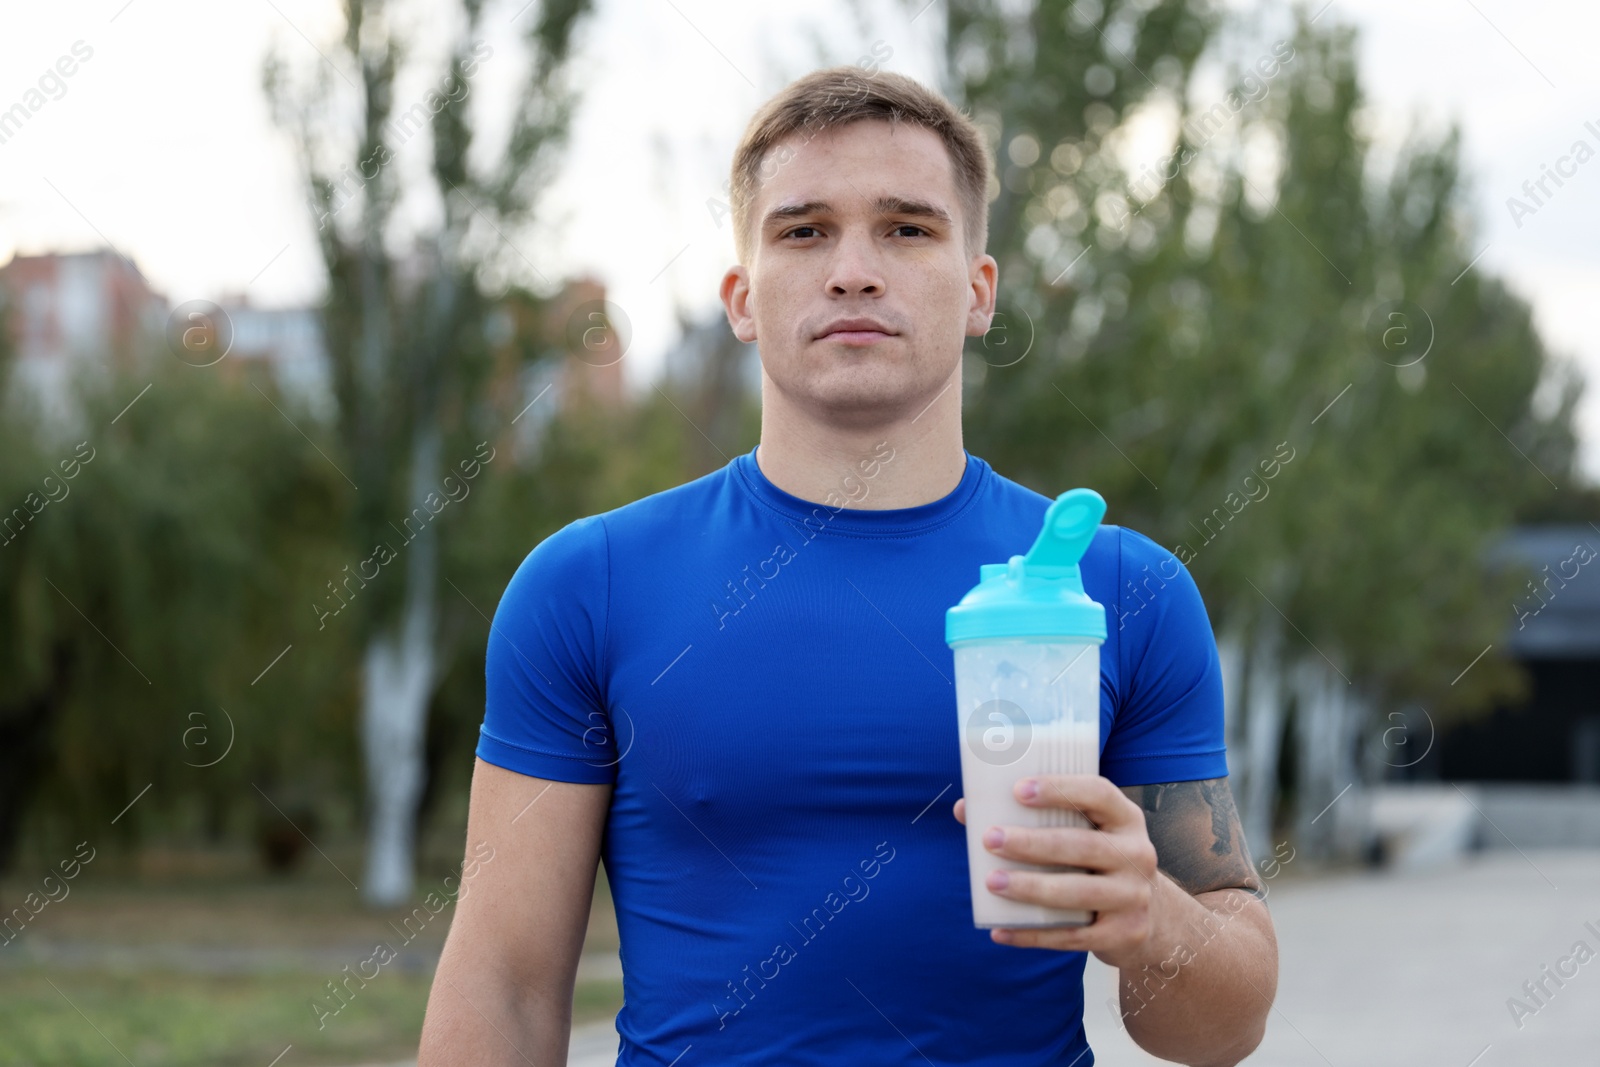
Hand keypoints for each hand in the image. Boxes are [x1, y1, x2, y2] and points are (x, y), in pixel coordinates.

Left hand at [953, 774, 1159, 966]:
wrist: (1152, 917)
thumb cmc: (1098, 861)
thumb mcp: (1084, 832)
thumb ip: (1034, 817)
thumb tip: (965, 809)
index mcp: (1125, 819)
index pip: (1099, 793)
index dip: (1060, 789)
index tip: (1018, 790)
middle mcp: (1137, 854)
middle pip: (1082, 846)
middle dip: (1033, 843)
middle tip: (990, 839)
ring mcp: (1133, 897)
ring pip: (1077, 892)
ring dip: (1031, 887)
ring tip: (991, 882)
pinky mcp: (1123, 935)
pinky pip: (1072, 937)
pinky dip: (1032, 935)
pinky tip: (999, 929)